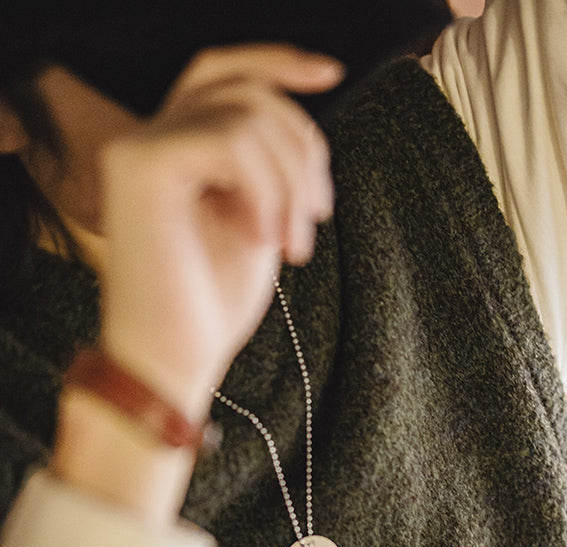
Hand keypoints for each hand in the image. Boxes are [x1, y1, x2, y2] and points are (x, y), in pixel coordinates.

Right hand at [99, 45, 343, 418]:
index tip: (332, 74)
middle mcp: (147, 139)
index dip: (277, 64)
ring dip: (292, 182)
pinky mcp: (140, 166)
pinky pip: (230, 140)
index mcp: (173, 150)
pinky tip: (264, 238)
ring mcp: (138, 148)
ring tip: (293, 246)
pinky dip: (266, 190)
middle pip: (244, 89)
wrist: (172, 365)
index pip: (224, 76)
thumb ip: (270, 171)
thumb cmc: (209, 309)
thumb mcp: (258, 224)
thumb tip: (306, 131)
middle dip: (301, 146)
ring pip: (247, 116)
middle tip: (317, 216)